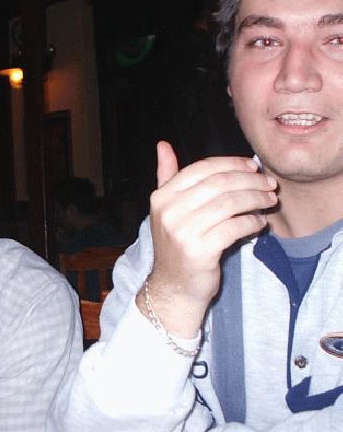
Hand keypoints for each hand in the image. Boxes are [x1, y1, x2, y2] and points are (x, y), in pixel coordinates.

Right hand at [137, 141, 277, 337]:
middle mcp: (169, 212)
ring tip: (269, 201)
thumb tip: (163, 145)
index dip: (231, 164)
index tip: (252, 167)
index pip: (201, 169)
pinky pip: (234, 228)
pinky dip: (252, 223)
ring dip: (255, 200)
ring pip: (229, 204)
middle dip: (250, 181)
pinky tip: (260, 224)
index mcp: (161, 197)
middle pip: (218, 184)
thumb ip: (166, 176)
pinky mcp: (199, 251)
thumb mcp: (166, 208)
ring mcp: (182, 232)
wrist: (173, 286)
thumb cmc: (176, 243)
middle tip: (269, 184)